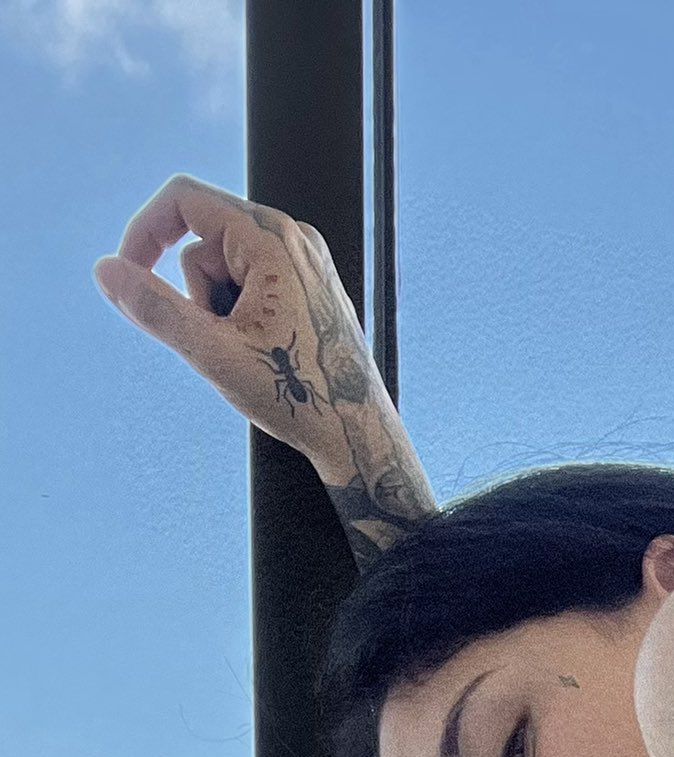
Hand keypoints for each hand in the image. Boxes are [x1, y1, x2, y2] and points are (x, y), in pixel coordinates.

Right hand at [92, 171, 391, 484]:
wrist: (356, 431)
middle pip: (203, 239)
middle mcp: (293, 237)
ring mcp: (305, 260)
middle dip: (196, 291)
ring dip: (219, 306)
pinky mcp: (308, 283)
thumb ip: (154, 308)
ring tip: (250, 348)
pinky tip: (264, 348)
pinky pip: (250, 282)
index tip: (129, 273)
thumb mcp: (212, 352)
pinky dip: (240, 312)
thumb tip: (108, 272)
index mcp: (271, 239)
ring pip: (224, 265)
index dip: (145, 232)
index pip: (184, 199)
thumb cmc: (299, 394)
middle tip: (221, 338)